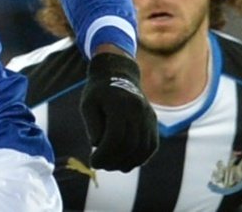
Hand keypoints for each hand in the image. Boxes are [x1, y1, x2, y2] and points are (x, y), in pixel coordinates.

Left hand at [80, 52, 157, 170]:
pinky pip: (151, 146)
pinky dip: (140, 158)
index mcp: (119, 104)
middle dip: (114, 160)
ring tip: (111, 166)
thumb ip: (92, 125)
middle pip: (130, 144)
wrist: (119, 75)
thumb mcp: (88, 104)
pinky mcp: (153, 122)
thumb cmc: (98, 92)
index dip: (105, 153)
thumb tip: (98, 145)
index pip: (116, 136)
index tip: (93, 161)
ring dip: (128, 163)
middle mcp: (138, 110)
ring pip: (143, 148)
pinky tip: (126, 163)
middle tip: (101, 165)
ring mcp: (149, 116)